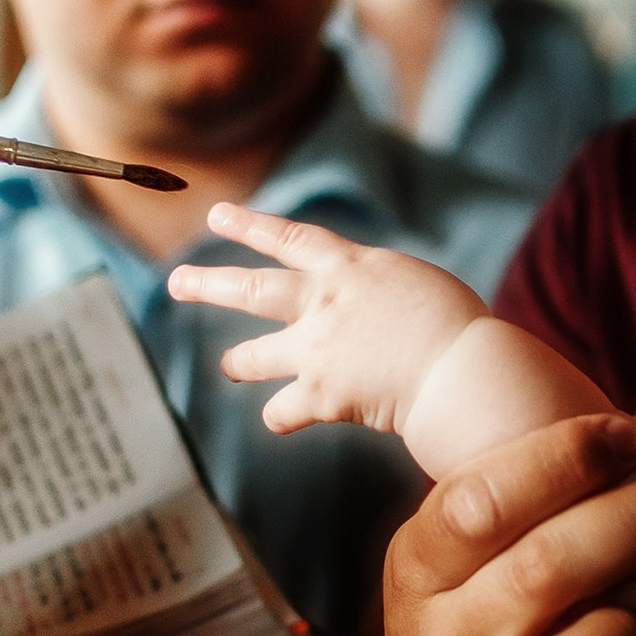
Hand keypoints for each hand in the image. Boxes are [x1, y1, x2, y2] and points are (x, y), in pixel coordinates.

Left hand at [167, 202, 485, 435]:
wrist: (459, 368)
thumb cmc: (456, 328)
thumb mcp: (414, 285)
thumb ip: (376, 290)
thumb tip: (365, 307)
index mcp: (351, 267)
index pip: (290, 238)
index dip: (250, 225)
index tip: (216, 215)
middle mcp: (323, 303)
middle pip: (252, 289)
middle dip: (209, 285)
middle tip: (176, 283)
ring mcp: (316, 350)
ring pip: (253, 357)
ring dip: (238, 362)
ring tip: (229, 366)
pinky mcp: (319, 395)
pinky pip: (282, 411)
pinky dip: (282, 416)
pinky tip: (283, 420)